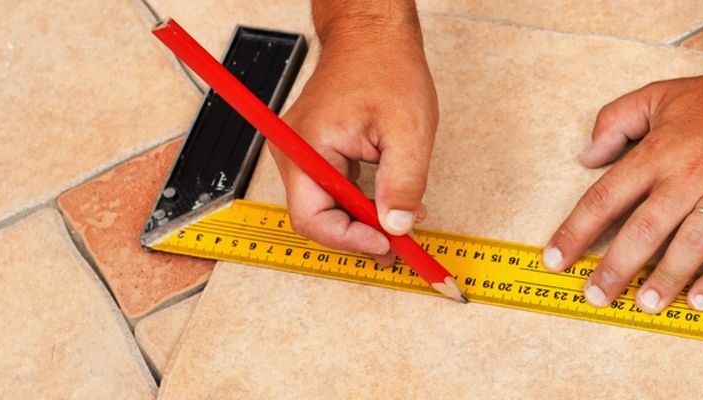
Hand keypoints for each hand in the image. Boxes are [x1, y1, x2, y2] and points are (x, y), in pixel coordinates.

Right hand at [274, 24, 437, 257]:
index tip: (387, 244)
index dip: (350, 240)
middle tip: (399, 244)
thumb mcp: (408, 132)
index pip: (313, 218)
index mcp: (308, 146)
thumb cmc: (387, 68)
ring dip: (362, 220)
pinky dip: (358, 201)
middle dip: (359, 234)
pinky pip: (331, 189)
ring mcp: (301, 150)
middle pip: (317, 217)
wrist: (374, 36)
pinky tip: (386, 203)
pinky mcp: (315, 149)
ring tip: (400, 222)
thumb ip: (402, 185)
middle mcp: (294, 151)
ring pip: (325, 206)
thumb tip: (397, 227)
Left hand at [542, 61, 702, 313]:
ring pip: (691, 244)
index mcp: (659, 152)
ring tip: (647, 304)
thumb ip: (616, 121)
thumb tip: (587, 156)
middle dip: (616, 267)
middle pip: (644, 229)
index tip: (556, 259)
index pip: (606, 197)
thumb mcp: (660, 95)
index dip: (577, 231)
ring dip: (666, 278)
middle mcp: (690, 176)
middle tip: (597, 296)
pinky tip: (702, 299)